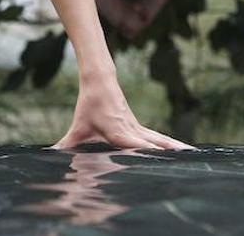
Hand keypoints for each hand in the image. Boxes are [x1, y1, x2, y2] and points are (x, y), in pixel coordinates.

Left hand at [51, 75, 195, 150]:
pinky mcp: (139, 126)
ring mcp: (138, 127)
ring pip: (161, 140)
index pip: (136, 145)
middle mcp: (133, 130)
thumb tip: (49, 155)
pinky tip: (182, 150)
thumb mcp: (77, 127)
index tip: (159, 161)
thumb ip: (66, 144)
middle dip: (171, 153)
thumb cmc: (89, 105)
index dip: (147, 153)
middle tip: (189, 161)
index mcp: (119, 132)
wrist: (100, 80)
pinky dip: (171, 144)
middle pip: (156, 143)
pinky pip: (158, 137)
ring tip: (194, 156)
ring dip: (176, 148)